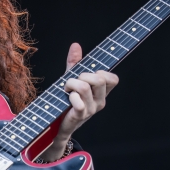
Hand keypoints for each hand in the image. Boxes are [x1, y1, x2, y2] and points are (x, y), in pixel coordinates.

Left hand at [41, 43, 118, 159]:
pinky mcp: (81, 116)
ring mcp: (92, 109)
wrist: (56, 124)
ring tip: (65, 90)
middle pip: (99, 79)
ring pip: (85, 86)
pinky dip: (70, 97)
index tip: (88, 73)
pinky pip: (78, 102)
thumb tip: (76, 45)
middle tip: (72, 82)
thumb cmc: (65, 100)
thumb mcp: (71, 80)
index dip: (102, 72)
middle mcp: (100, 101)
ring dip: (71, 84)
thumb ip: (75, 63)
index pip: (113, 79)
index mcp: (101, 92)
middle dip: (82, 75)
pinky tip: (66, 99)